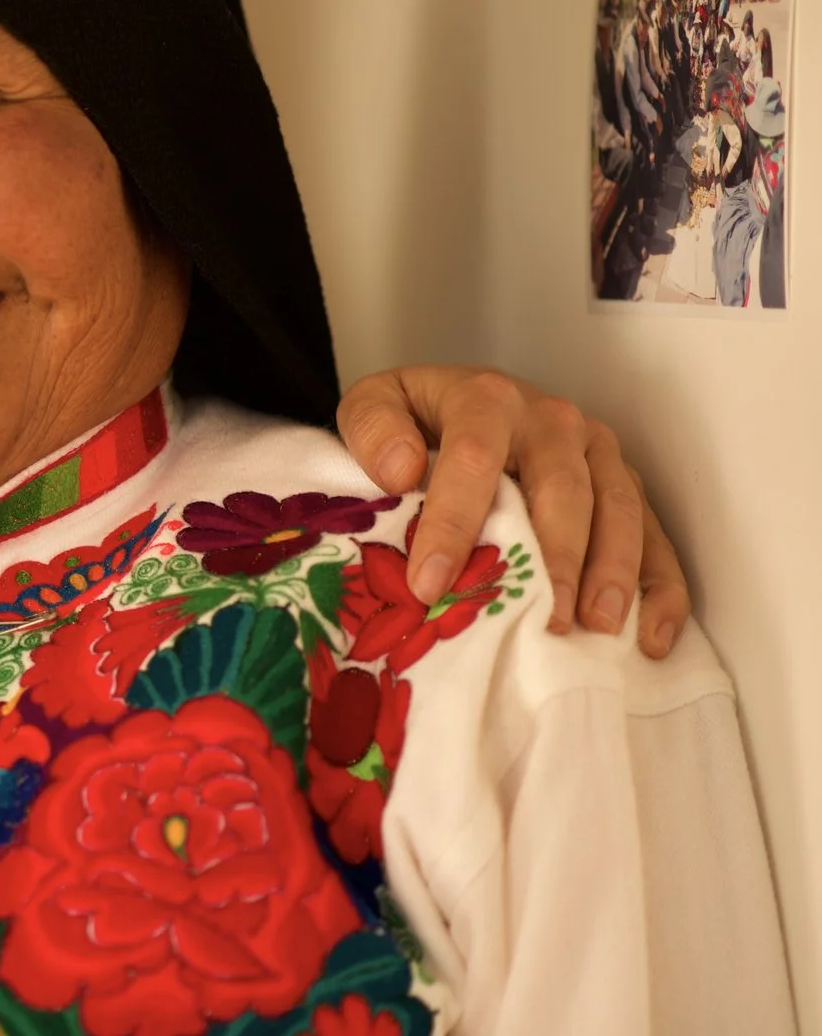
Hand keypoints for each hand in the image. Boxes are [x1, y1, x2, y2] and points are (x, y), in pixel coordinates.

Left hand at [335, 366, 687, 659]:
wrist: (458, 399)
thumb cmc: (415, 417)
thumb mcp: (375, 402)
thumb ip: (373, 427)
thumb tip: (399, 471)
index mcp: (487, 398)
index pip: (474, 457)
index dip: (453, 523)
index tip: (431, 585)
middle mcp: (553, 420)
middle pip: (565, 489)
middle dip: (556, 558)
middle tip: (545, 619)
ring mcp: (597, 451)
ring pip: (621, 510)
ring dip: (615, 572)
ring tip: (599, 627)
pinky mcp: (624, 482)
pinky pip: (656, 534)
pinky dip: (662, 587)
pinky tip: (651, 637)